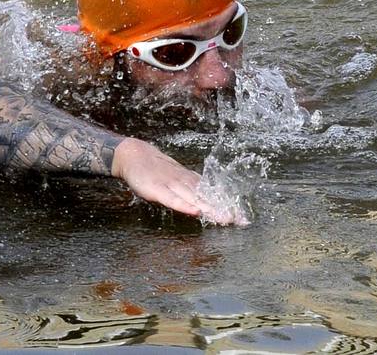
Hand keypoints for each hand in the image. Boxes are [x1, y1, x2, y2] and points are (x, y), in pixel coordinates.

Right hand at [111, 138, 244, 224]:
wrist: (133, 155)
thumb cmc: (153, 170)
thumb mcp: (174, 177)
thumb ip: (189, 187)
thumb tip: (204, 200)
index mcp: (189, 180)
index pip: (211, 194)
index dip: (227, 204)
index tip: (242, 217)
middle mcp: (183, 182)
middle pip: (206, 197)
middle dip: (223, 209)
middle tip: (240, 220)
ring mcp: (170, 184)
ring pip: (192, 198)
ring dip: (209, 208)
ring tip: (224, 219)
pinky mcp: (156, 189)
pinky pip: (171, 198)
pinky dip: (183, 205)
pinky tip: (194, 212)